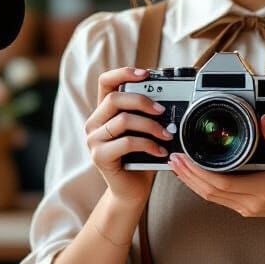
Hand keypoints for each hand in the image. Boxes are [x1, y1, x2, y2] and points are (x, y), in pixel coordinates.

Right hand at [84, 67, 172, 206]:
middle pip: (115, 99)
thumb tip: (171, 100)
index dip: (124, 73)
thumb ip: (149, 115)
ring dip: (150, 126)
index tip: (146, 73)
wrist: (132, 190)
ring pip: (123, 120)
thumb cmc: (140, 158)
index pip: (106, 82)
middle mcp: (94, 123)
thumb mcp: (145, 131)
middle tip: (162, 111)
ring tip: (167, 134)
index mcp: (104, 112)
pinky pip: (127, 142)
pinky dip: (148, 144)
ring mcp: (93, 140)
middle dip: (142, 101)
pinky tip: (160, 150)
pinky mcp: (99, 156)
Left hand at [167, 114, 264, 231]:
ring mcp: (247, 208)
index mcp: (264, 188)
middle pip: (210, 191)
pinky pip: (218, 199)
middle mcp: (252, 202)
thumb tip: (264, 120)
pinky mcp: (245, 208)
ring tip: (178, 166)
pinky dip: (202, 186)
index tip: (186, 158)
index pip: (223, 182)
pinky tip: (194, 176)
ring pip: (210, 197)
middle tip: (174, 158)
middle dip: (188, 175)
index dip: (199, 172)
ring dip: (191, 182)